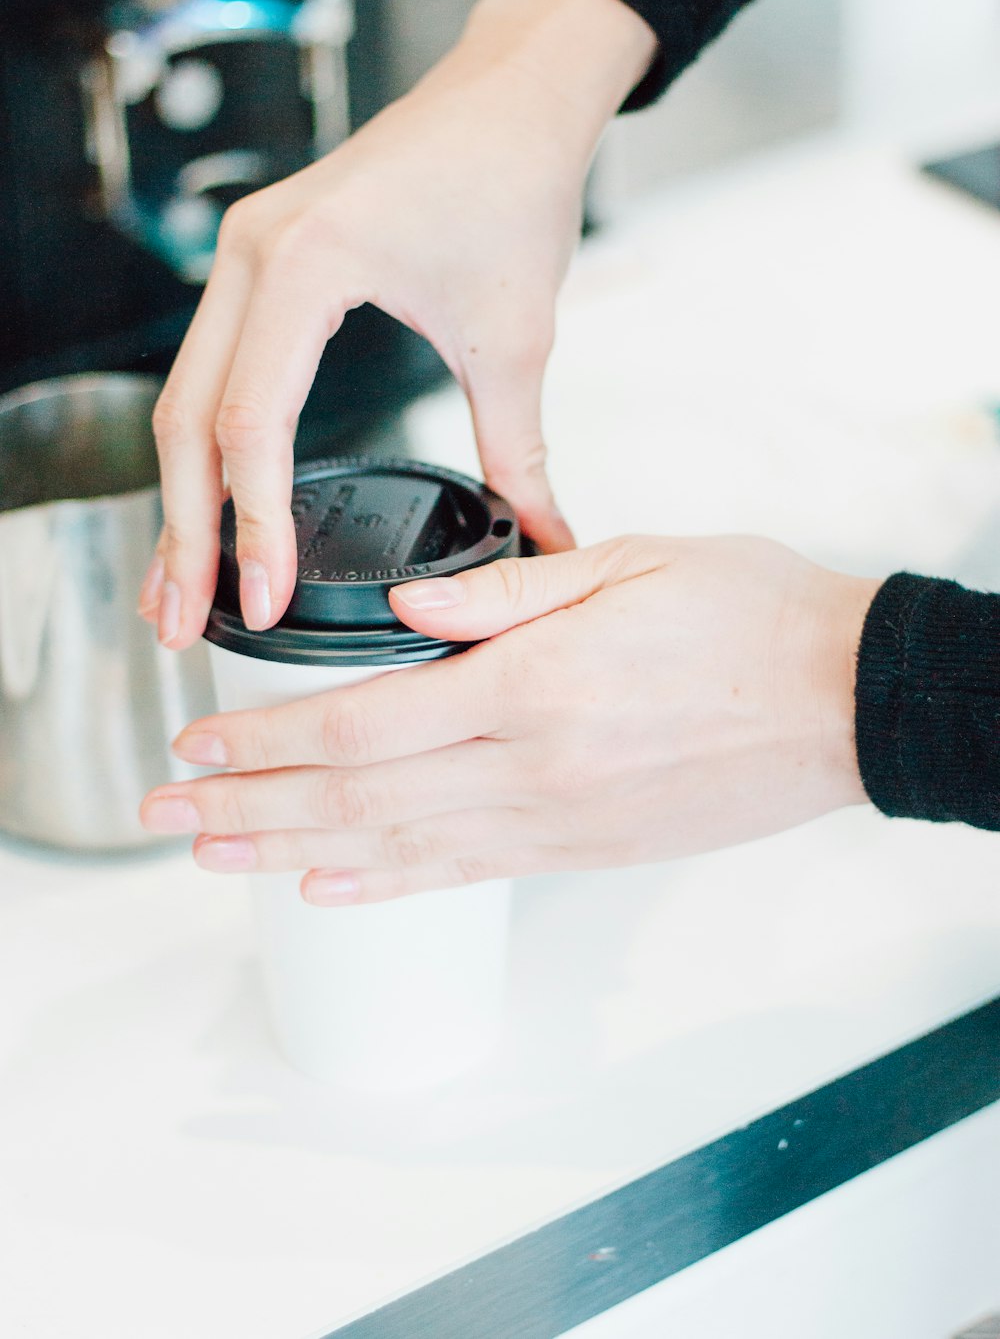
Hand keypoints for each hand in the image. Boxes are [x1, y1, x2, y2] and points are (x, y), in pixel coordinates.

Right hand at [138, 0, 655, 648]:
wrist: (513, 95)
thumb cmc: (514, 184)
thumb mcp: (515, 338)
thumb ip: (520, 454)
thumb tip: (545, 540)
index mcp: (305, 263)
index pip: (253, 424)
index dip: (254, 526)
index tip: (264, 601)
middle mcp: (252, 251)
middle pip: (187, 419)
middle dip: (184, 532)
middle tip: (186, 621)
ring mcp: (246, 251)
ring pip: (185, 396)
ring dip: (180, 496)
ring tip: (179, 586)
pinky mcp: (262, 260)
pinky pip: (213, 366)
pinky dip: (207, 445)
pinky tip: (211, 502)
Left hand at [141, 535, 879, 902]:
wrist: (846, 700)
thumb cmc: (750, 616)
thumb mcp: (634, 562)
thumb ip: (510, 588)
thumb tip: (410, 602)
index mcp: (535, 683)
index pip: (365, 720)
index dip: (269, 737)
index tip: (198, 744)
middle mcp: (533, 766)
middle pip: (359, 794)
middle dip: (251, 807)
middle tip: (166, 819)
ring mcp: (558, 821)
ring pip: (398, 847)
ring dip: (295, 853)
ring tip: (217, 859)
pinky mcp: (586, 850)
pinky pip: (468, 874)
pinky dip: (389, 884)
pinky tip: (329, 889)